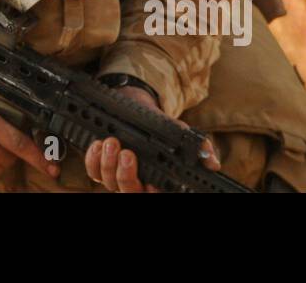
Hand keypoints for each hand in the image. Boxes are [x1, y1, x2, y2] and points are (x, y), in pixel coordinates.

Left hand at [83, 86, 221, 192]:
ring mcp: (117, 176)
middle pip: (129, 192)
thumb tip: (213, 164)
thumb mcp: (184, 136)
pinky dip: (92, 159)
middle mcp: (137, 184)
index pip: (154, 194)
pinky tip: (98, 144)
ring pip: (109, 182)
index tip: (152, 183)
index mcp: (158, 182)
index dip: (152, 192)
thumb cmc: (164, 129)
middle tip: (128, 153)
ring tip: (112, 142)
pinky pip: (93, 171)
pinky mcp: (101, 165)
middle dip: (126, 175)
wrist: (142, 112)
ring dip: (108, 163)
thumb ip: (200, 149)